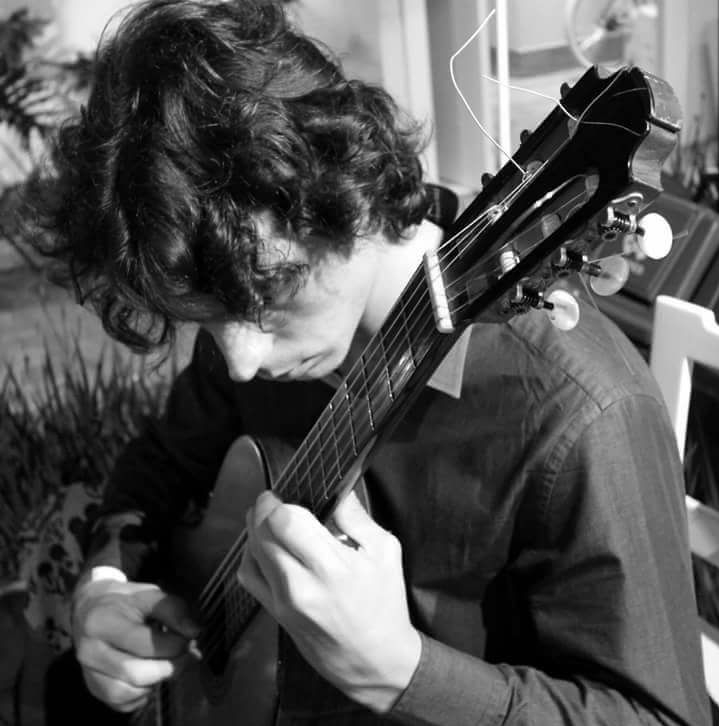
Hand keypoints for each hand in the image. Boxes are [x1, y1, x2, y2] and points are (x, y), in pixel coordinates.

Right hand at [72, 578, 199, 711]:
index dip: (174, 644)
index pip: (143, 644)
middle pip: (135, 674)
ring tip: (168, 662)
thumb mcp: (149, 594)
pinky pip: (123, 703)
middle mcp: (89, 651)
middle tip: (186, 654)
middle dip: (169, 667)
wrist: (91, 608)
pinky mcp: (94, 688)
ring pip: (128, 693)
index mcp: (101, 622)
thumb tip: (195, 632)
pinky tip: (151, 673)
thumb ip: (174, 610)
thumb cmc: (125, 601)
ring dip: (157, 681)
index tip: (189, 638)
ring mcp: (88, 673)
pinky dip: (144, 693)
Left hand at [238, 489, 420, 712]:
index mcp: (332, 566)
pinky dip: (249, 555)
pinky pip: (248, 577)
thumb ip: (357, 517)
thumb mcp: (385, 552)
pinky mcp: (275, 614)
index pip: (285, 522)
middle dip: (264, 509)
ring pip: (252, 552)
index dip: (279, 502)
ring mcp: (284, 602)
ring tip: (266, 518)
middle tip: (273, 500)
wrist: (375, 660)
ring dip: (255, 529)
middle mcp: (302, 584)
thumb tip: (339, 490)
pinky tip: (261, 545)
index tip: (284, 493)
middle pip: (263, 533)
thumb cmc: (384, 605)